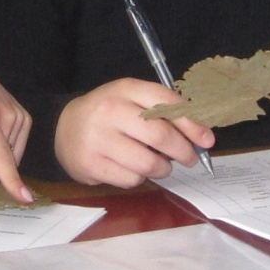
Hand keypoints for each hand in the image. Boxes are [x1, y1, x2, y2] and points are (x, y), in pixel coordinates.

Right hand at [55, 78, 215, 188]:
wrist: (62, 127)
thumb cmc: (108, 113)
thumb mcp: (133, 99)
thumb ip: (165, 110)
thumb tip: (202, 135)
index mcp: (125, 89)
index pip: (167, 104)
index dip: (192, 124)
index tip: (206, 140)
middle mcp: (110, 111)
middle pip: (160, 136)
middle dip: (183, 151)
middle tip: (189, 158)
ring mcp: (98, 139)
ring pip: (148, 164)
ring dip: (163, 168)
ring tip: (161, 165)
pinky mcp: (91, 165)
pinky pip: (131, 179)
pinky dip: (140, 178)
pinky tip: (133, 168)